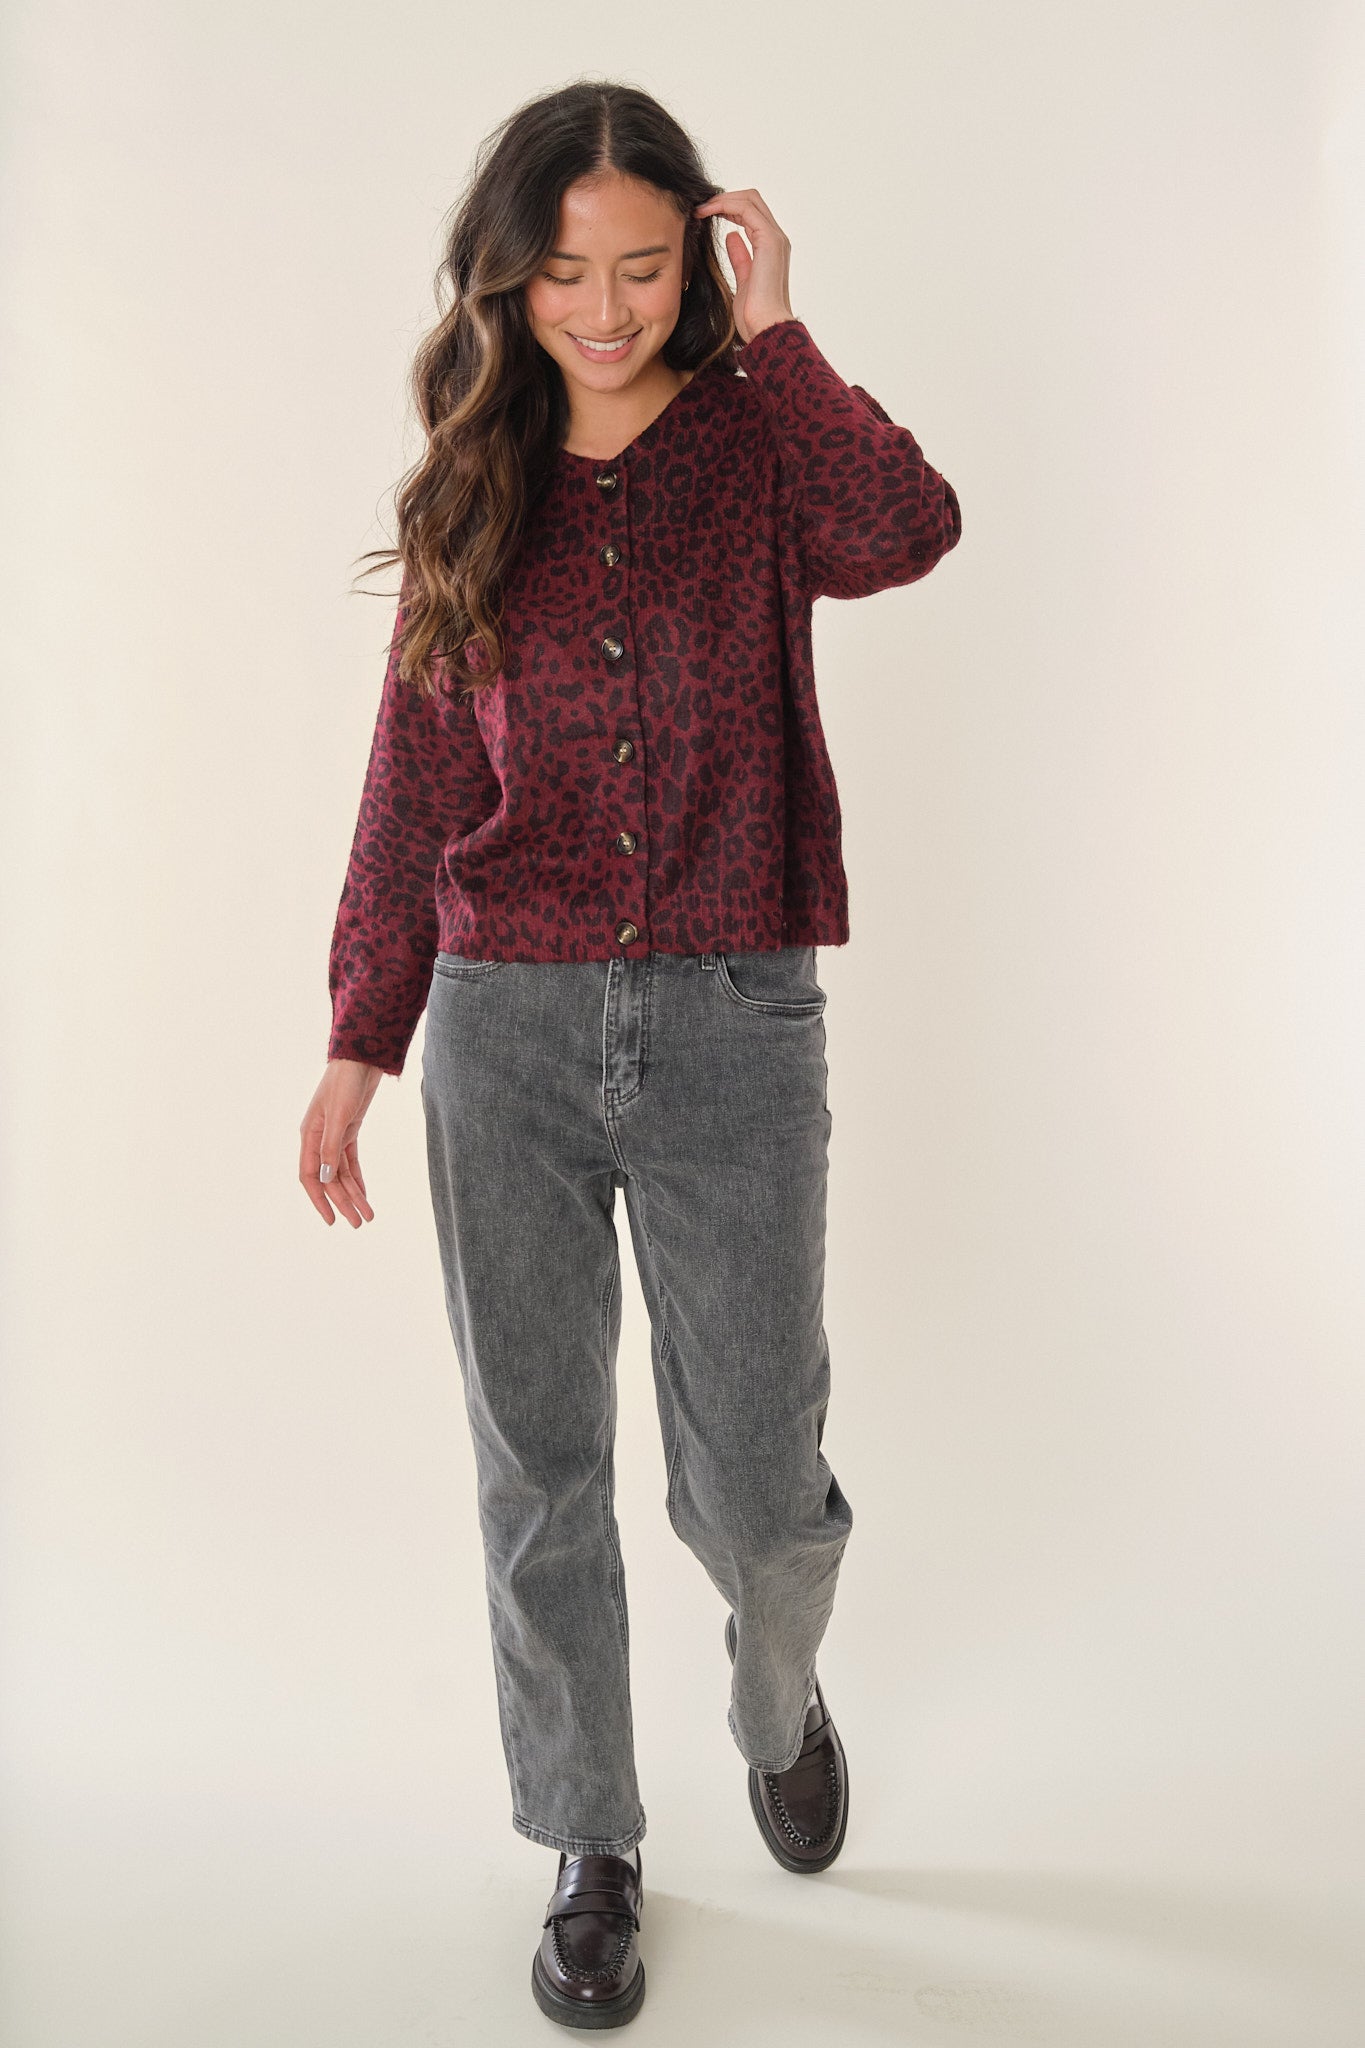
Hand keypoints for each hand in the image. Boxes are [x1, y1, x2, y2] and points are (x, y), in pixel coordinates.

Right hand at [299, 1059, 382, 1225]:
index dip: (320, 1200)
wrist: (361, 1058)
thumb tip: (327, 1180)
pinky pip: (351, 1161)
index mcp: (309, 1135)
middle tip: (360, 1223)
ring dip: (354, 1194)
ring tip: (368, 1215)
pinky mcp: (349, 1130)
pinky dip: (357, 1178)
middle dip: (344, 1202)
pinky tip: (364, 1193)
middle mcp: (318, 1139)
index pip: (311, 1177)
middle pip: (330, 1179)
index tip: (332, 1220)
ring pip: (342, 1173)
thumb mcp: (340, 1115)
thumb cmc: (346, 1082)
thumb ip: (331, 1147)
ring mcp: (334, 1135)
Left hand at [693, 189, 795, 345]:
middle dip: (724, 198)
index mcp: (771, 247)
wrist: (765, 328)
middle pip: (751, 200)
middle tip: (700, 207)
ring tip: (700, 209)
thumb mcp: (743, 279)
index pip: (750, 213)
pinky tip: (707, 212)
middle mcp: (776, 239)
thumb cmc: (754, 314)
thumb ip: (740, 257)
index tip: (704, 214)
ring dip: (722, 199)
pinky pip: (746, 209)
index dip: (727, 208)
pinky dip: (725, 205)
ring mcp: (774, 238)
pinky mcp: (769, 240)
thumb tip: (732, 237)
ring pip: (749, 199)